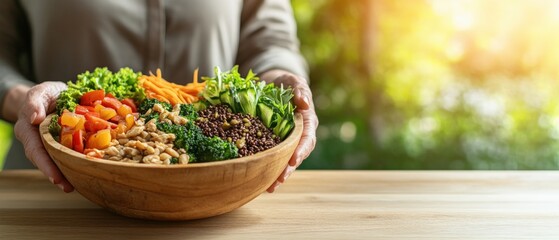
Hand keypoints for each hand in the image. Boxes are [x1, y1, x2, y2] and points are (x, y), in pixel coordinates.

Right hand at [13, 81, 73, 192]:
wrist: (57, 94)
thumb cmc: (45, 94)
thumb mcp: (39, 92)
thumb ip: (33, 103)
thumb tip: (34, 119)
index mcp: (30, 131)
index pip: (36, 151)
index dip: (45, 166)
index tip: (55, 179)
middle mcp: (42, 142)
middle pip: (48, 161)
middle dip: (58, 175)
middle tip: (69, 187)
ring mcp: (57, 144)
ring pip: (62, 160)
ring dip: (71, 172)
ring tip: (82, 184)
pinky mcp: (72, 142)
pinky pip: (76, 152)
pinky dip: (84, 160)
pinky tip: (94, 168)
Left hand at [260, 70, 317, 192]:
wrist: (273, 83)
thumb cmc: (286, 82)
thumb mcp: (293, 82)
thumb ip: (299, 89)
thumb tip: (304, 102)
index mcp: (306, 122)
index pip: (307, 139)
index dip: (301, 151)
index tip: (293, 160)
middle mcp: (298, 134)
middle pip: (295, 155)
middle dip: (288, 169)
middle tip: (279, 181)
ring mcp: (285, 140)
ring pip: (283, 160)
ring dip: (277, 174)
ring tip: (269, 188)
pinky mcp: (272, 142)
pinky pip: (270, 156)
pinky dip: (265, 167)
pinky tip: (256, 179)